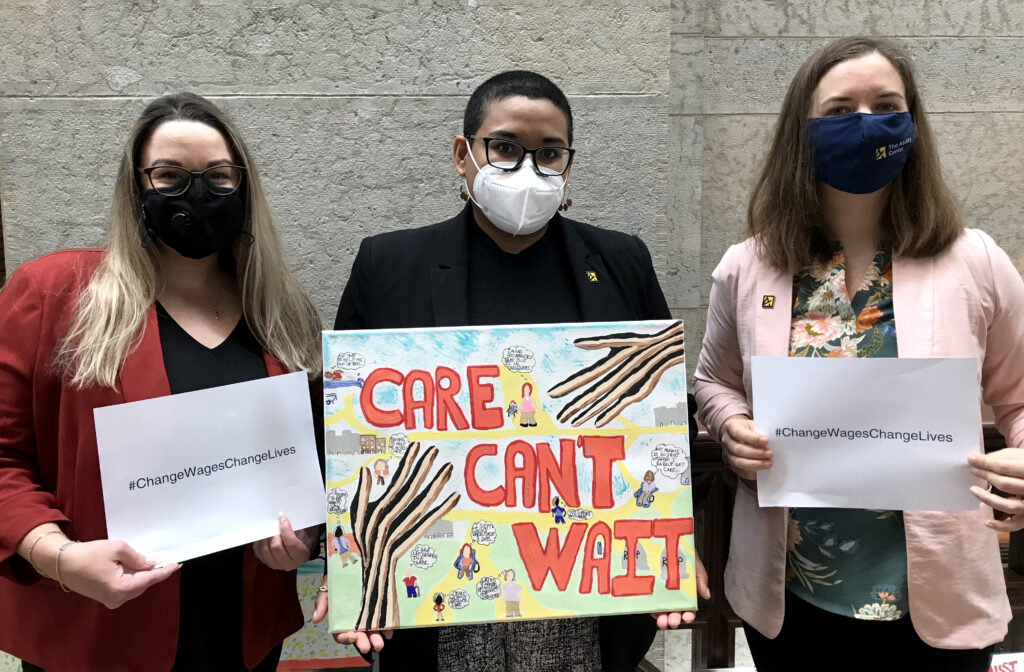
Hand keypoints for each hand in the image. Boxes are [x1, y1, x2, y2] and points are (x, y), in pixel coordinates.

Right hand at [57, 539, 179, 608]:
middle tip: (166, 560)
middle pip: (143, 584)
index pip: (149, 579)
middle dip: (154, 572)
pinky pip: (126, 588)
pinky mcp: (106, 597)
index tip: (177, 565)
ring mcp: (110, 600)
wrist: (62, 562)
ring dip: (143, 575)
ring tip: (152, 562)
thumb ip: (138, 558)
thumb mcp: (117, 549)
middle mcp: (116, 599)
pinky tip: (137, 568)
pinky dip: (133, 578)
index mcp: (120, 589)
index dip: (164, 571)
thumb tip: (151, 564)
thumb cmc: (87, 555)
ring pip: (135, 586)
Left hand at [252, 514, 316, 570]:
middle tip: (274, 523)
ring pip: (265, 550)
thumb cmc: (302, 537)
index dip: (285, 529)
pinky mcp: (266, 563)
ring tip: (269, 529)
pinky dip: (259, 542)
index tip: (282, 517)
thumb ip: (295, 527)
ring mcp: (276, 565)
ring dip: (265, 537)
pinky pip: (258, 552)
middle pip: (276, 547)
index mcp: (301, 556)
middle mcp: (288, 564)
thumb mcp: (304, 531)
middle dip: (274, 533)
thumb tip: (282, 519)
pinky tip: (264, 536)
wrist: (300, 548)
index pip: (291, 543)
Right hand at [311, 581, 391, 652]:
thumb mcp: (327, 589)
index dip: (345, 638)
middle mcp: (355, 621)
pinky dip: (387, 627)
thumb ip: (321, 603)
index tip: (351, 637)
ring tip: (380, 643)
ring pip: (372, 632)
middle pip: (359, 636)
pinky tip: (389, 631)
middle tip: (367, 646)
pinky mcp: (380, 610)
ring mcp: (368, 617)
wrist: (352, 565)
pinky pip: (384, 621)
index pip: (341, 634)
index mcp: (341, 620)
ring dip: (376, 639)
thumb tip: (315, 619)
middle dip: (363, 642)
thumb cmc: (337, 580)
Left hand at [651, 552, 710, 628]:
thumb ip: (701, 579)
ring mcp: (660, 590)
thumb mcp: (694, 563)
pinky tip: (652, 611)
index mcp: (686, 590)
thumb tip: (706, 594)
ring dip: (662, 617)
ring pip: (661, 608)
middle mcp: (673, 592)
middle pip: (674, 610)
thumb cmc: (682, 550)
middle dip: (674, 619)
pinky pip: (649, 600)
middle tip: (672, 622)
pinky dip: (650, 608)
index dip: (689, 614)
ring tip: (662, 621)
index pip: (688, 606)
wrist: (667, 537)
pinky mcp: (649, 586)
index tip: (687, 617)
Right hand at [721, 415, 770, 479]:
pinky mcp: (732, 465)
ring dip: (755, 464)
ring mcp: (727, 454)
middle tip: (770, 453)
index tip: (766, 440)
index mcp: (731, 427)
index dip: (752, 438)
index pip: (738, 433)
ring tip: (768, 463)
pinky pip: (740, 471)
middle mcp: (726, 441)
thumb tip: (771, 441)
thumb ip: (759, 432)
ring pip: (738, 462)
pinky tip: (762, 470)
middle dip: (756, 453)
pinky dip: (752, 472)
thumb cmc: (748, 430)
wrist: (740, 435)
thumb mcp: (753, 425)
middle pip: (738, 449)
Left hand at [969, 450, 1023, 531]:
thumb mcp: (1017, 456)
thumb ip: (1001, 458)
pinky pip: (1016, 524)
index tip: (971, 459)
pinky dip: (1001, 525)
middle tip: (973, 471)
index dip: (986, 463)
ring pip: (1009, 505)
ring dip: (988, 499)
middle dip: (986, 476)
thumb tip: (976, 459)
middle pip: (1006, 484)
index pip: (1005, 467)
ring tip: (973, 490)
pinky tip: (987, 522)